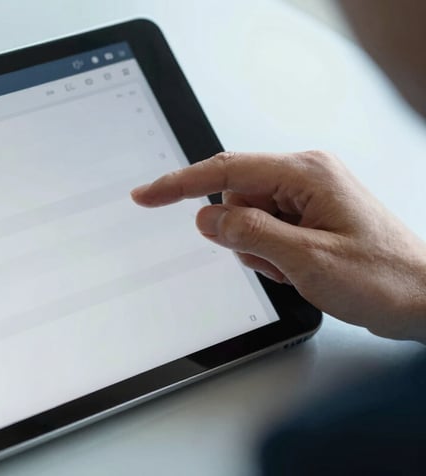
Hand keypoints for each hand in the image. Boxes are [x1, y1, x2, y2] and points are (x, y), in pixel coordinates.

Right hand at [131, 151, 425, 341]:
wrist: (424, 299)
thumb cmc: (385, 278)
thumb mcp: (307, 260)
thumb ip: (250, 233)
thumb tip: (207, 216)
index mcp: (307, 174)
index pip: (225, 170)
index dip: (179, 184)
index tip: (147, 195)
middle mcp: (306, 177)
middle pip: (235, 196)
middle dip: (240, 233)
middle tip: (273, 260)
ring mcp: (308, 196)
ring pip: (247, 216)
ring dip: (258, 248)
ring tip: (294, 267)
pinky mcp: (309, 215)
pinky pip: (265, 229)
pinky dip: (270, 253)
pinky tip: (298, 267)